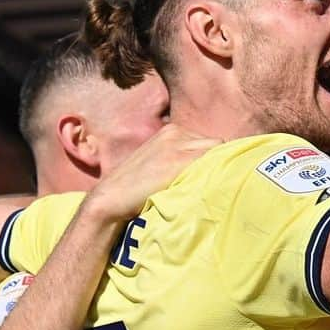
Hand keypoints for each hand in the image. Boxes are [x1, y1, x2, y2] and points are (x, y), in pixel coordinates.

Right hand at [86, 124, 220, 224]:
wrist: (111, 198)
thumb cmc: (136, 187)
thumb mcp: (160, 162)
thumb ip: (181, 157)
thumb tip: (214, 164)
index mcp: (171, 130)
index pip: (209, 141)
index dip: (214, 159)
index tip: (210, 175)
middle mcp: (175, 132)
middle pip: (216, 144)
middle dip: (217, 162)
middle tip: (210, 183)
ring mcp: (177, 145)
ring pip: (218, 152)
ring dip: (217, 168)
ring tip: (207, 187)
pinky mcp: (178, 160)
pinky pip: (213, 162)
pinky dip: (215, 174)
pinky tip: (208, 188)